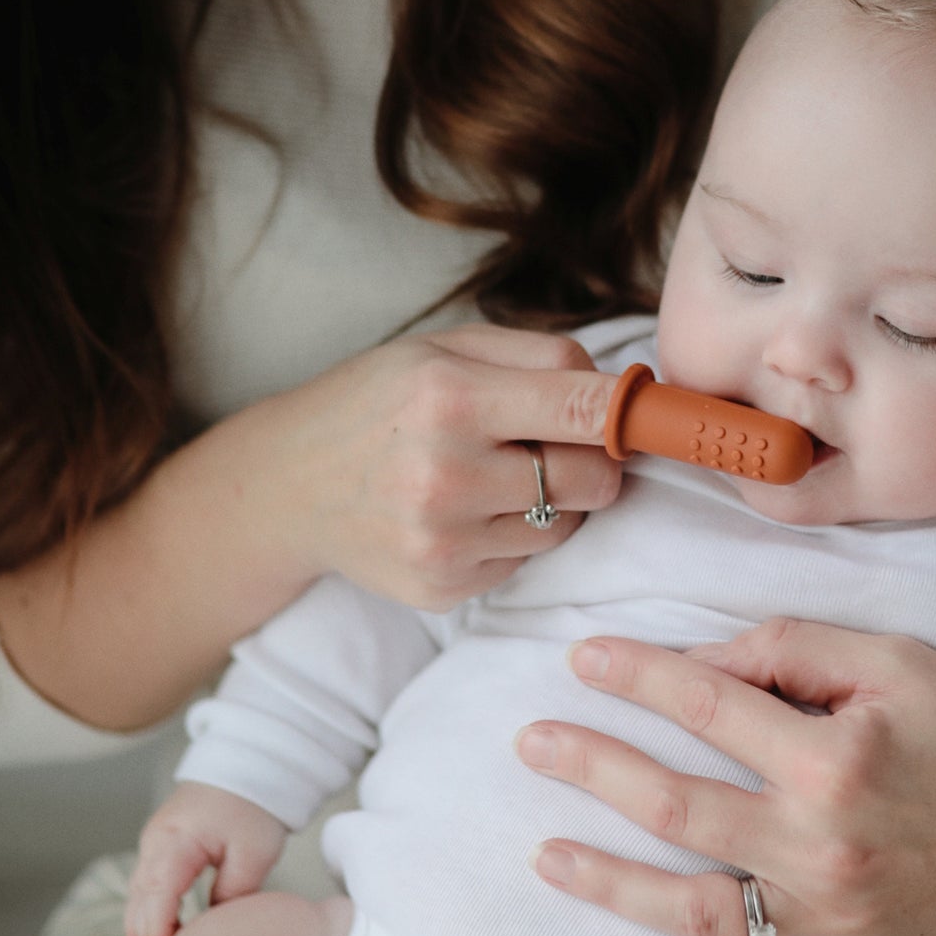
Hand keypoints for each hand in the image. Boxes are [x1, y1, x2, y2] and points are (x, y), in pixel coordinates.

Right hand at [126, 784, 290, 935]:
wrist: (248, 768)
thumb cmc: (253, 806)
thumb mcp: (254, 852)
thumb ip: (234, 893)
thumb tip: (217, 930)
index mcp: (174, 842)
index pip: (156, 897)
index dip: (157, 933)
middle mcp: (154, 844)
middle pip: (139, 902)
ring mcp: (154, 846)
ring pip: (139, 898)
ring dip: (144, 930)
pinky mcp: (162, 850)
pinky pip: (149, 889)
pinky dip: (152, 915)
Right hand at [267, 323, 624, 609]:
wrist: (289, 486)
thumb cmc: (380, 402)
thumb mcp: (447, 349)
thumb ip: (544, 356)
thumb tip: (628, 389)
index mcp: (449, 397)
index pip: (588, 411)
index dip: (632, 412)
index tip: (646, 412)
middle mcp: (446, 474)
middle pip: (594, 477)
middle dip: (595, 458)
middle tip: (559, 440)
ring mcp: (444, 541)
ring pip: (569, 523)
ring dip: (556, 499)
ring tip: (498, 473)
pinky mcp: (444, 587)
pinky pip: (530, 559)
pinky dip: (516, 534)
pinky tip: (467, 511)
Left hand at [517, 620, 935, 935]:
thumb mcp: (889, 658)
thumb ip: (787, 649)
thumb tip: (693, 665)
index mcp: (836, 759)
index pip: (707, 709)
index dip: (638, 677)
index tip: (583, 659)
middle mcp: (826, 846)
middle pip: (677, 809)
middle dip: (593, 769)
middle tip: (531, 743)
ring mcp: (834, 919)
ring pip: (695, 911)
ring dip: (609, 886)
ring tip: (545, 855)